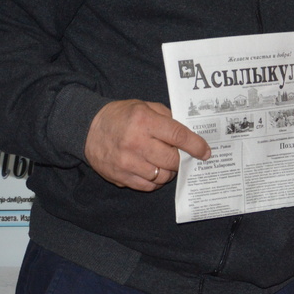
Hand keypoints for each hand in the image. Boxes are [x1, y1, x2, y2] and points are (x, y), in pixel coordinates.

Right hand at [84, 99, 210, 191]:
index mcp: (144, 121)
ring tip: (163, 162)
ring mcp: (127, 162)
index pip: (178, 136)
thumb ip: (167, 118)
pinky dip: (155, 181)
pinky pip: (148, 186)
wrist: (88, 129)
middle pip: (172, 160)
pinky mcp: (120, 177)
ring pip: (162, 176)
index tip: (205, 152)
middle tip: (178, 155)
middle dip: (180, 159)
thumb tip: (190, 135)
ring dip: (168, 171)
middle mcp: (135, 143)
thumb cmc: (121, 116)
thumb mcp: (145, 107)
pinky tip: (152, 171)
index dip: (196, 146)